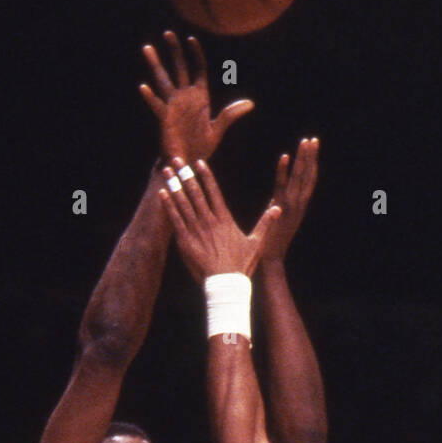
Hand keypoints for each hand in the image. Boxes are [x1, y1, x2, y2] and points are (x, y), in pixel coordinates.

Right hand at [140, 32, 252, 163]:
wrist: (188, 165)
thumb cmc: (201, 148)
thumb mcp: (217, 129)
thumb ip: (230, 114)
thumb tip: (250, 103)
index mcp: (199, 97)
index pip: (198, 70)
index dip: (195, 55)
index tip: (191, 39)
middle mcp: (184, 98)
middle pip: (178, 69)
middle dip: (174, 51)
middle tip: (168, 33)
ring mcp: (173, 107)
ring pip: (163, 81)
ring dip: (156, 65)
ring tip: (147, 48)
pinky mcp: (165, 120)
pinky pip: (157, 106)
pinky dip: (151, 98)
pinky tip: (144, 87)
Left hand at [159, 160, 279, 282]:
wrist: (226, 284)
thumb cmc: (241, 266)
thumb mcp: (256, 243)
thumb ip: (265, 223)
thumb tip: (278, 209)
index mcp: (224, 219)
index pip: (213, 191)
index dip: (205, 176)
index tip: (198, 162)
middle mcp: (209, 220)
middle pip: (195, 192)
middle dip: (185, 174)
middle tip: (177, 158)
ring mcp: (196, 230)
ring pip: (183, 202)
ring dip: (174, 184)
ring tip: (168, 169)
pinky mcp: (185, 241)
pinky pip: (175, 219)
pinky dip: (168, 205)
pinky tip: (163, 193)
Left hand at [261, 137, 319, 263]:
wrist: (270, 262)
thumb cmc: (271, 244)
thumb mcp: (277, 223)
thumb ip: (277, 210)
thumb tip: (276, 202)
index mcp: (298, 207)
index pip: (308, 181)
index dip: (311, 164)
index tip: (312, 149)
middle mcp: (298, 206)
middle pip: (307, 177)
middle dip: (310, 158)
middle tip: (313, 139)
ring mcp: (291, 208)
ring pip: (299, 179)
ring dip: (303, 160)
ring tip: (305, 142)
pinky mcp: (281, 211)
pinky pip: (282, 187)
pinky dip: (283, 172)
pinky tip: (284, 156)